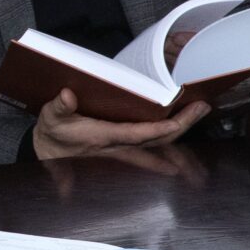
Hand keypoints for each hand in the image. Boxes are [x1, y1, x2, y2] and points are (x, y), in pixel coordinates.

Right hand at [30, 91, 209, 161]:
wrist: (48, 153)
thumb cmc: (52, 134)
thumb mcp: (50, 118)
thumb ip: (60, 107)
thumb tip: (68, 96)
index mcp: (104, 137)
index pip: (138, 134)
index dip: (160, 129)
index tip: (179, 119)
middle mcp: (118, 145)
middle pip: (158, 140)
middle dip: (181, 125)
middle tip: (201, 108)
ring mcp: (123, 148)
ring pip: (159, 145)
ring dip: (181, 133)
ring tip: (198, 117)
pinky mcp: (123, 147)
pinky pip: (153, 146)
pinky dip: (170, 141)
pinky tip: (182, 135)